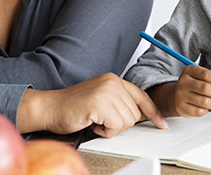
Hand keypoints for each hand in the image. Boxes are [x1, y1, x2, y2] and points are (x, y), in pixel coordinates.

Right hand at [17, 73, 167, 136]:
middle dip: (119, 123)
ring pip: (127, 121)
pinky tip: (92, 123)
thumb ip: (120, 103)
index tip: (162, 123)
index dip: (153, 112)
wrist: (49, 108)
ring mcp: (106, 92)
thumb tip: (141, 115)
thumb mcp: (101, 100)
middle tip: (101, 120)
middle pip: (135, 113)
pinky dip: (104, 131)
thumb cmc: (72, 107)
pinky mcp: (99, 104)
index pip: (142, 96)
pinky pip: (115, 127)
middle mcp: (112, 82)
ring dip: (111, 128)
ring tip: (95, 120)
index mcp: (114, 80)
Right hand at [172, 66, 210, 117]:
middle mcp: (183, 82)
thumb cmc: (196, 84)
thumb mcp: (206, 75)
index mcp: (190, 70)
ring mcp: (181, 95)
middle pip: (205, 88)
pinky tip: (205, 106)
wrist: (178, 96)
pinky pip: (200, 111)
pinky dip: (207, 109)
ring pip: (204, 101)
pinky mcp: (181, 108)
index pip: (206, 74)